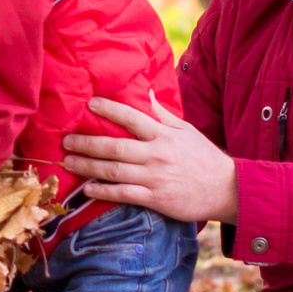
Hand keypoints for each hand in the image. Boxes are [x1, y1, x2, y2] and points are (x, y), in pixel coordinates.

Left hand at [63, 97, 238, 223]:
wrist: (227, 189)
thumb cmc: (204, 158)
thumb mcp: (186, 131)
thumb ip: (163, 114)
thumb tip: (147, 93)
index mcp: (164, 135)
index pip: (132, 118)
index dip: (109, 109)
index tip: (89, 103)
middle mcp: (157, 154)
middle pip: (114, 147)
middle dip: (86, 143)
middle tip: (66, 141)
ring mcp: (155, 177)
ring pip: (113, 171)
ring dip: (87, 167)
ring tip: (68, 163)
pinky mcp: (155, 198)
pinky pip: (123, 194)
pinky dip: (103, 192)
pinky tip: (87, 189)